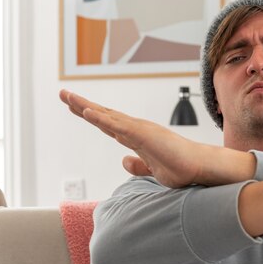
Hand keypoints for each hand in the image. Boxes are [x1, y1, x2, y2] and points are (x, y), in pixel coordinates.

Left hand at [59, 89, 255, 187]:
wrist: (199, 167)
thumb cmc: (181, 168)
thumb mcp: (152, 169)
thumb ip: (138, 165)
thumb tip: (123, 161)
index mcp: (137, 137)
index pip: (109, 124)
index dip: (92, 116)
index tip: (76, 108)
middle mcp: (136, 129)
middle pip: (104, 115)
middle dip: (82, 105)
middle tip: (63, 94)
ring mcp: (139, 130)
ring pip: (107, 116)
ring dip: (85, 106)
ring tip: (67, 97)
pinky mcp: (143, 135)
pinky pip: (117, 125)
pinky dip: (100, 118)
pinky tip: (86, 112)